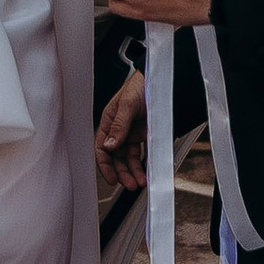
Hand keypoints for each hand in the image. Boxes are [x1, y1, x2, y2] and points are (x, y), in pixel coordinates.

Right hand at [97, 74, 146, 193]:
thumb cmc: (140, 85)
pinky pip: (141, 154)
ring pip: (129, 159)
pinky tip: (146, 172)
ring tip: (140, 182)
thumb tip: (110, 145)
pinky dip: (143, 164)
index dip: (105, 165)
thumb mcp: (127, 104)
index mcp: (109, 122)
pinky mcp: (144, 135)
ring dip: (133, 171)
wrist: (161, 79)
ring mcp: (131, 133)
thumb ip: (119, 125)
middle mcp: (118, 130)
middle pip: (116, 158)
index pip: (102, 148)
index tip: (111, 179)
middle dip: (122, 173)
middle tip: (130, 184)